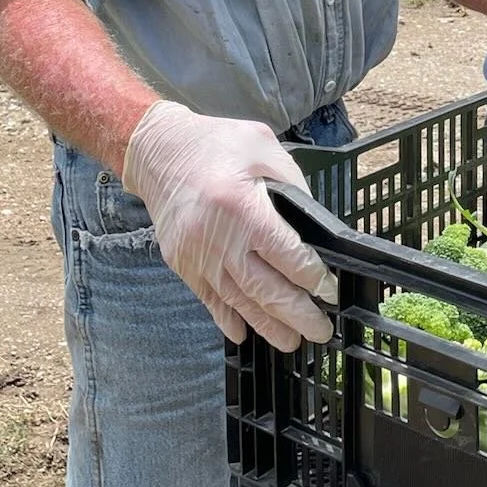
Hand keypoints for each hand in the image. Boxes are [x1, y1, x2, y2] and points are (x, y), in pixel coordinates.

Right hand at [122, 102, 338, 353]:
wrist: (157, 151)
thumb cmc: (217, 144)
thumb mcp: (264, 148)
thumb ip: (292, 187)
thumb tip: (313, 227)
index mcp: (242, 206)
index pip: (287, 254)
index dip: (312, 278)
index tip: (329, 290)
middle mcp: (218, 238)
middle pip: (265, 288)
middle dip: (297, 314)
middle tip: (320, 331)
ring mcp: (197, 256)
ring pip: (238, 301)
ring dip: (267, 326)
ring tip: (291, 342)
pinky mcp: (181, 263)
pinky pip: (209, 300)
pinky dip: (228, 319)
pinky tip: (244, 335)